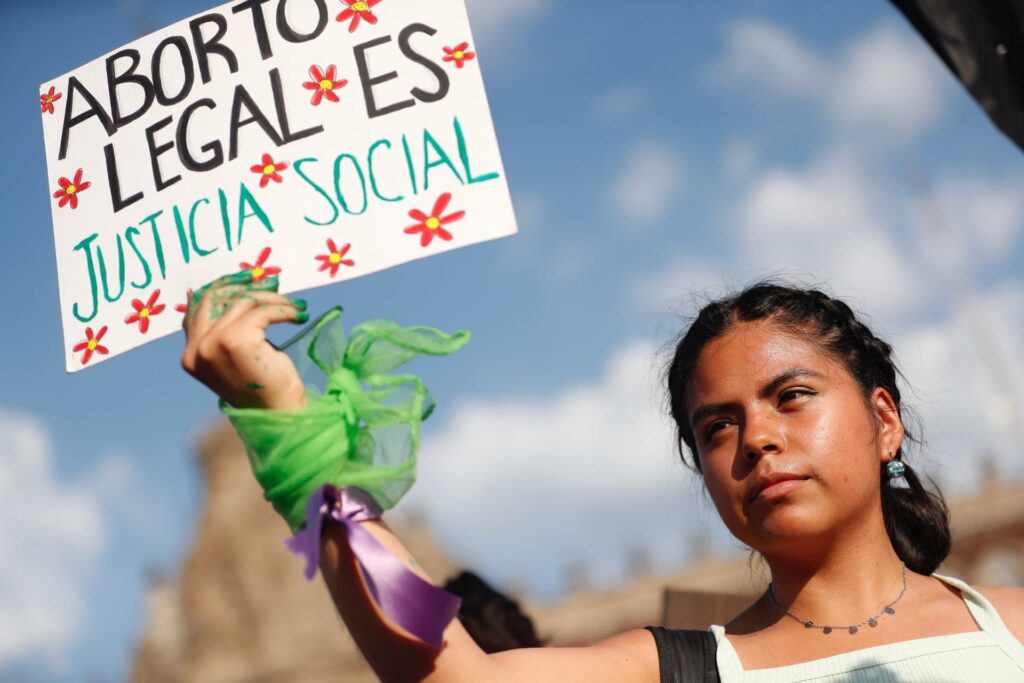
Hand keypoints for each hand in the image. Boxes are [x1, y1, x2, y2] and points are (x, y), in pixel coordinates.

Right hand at [181, 271, 308, 409]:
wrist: (279, 414)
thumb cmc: (264, 386)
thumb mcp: (239, 355)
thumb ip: (227, 329)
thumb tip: (233, 289)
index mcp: (191, 355)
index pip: (197, 307)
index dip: (222, 288)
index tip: (248, 278)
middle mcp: (197, 349)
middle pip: (214, 298)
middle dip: (244, 285)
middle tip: (272, 283)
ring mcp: (213, 344)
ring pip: (242, 301)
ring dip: (273, 299)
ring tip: (294, 306)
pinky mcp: (235, 340)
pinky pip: (262, 311)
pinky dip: (284, 309)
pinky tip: (298, 315)